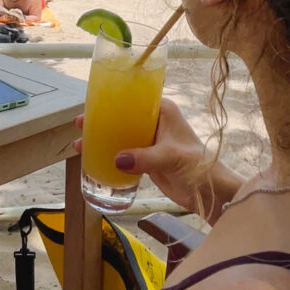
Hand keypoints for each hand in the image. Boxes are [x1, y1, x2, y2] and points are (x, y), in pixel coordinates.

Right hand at [73, 100, 242, 222]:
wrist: (210, 191)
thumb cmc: (198, 166)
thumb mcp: (171, 157)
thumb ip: (145, 158)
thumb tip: (116, 160)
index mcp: (163, 110)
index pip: (134, 98)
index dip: (111, 100)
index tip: (91, 105)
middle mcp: (155, 121)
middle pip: (122, 116)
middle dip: (101, 120)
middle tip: (79, 125)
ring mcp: (150, 140)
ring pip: (121, 134)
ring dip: (102, 139)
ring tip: (79, 145)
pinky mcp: (147, 158)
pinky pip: (124, 153)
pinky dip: (109, 154)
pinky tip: (94, 160)